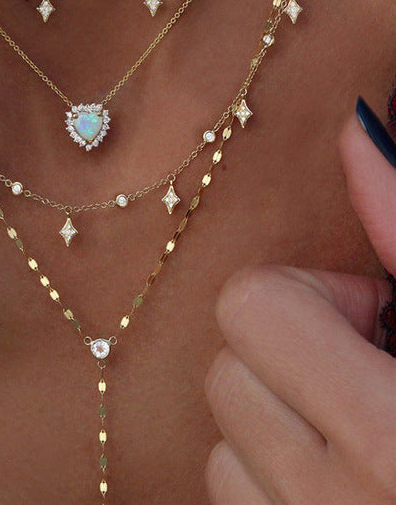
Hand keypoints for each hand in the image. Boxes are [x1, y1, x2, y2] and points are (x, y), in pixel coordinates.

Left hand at [205, 99, 395, 504]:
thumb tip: (356, 130)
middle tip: (369, 372)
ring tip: (359, 433)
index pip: (252, 306)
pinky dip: (268, 475)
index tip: (378, 318)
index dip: (312, 296)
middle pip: (224, 367)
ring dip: (278, 418)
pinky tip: (338, 481)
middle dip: (289, 354)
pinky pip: (228, 492)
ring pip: (220, 436)